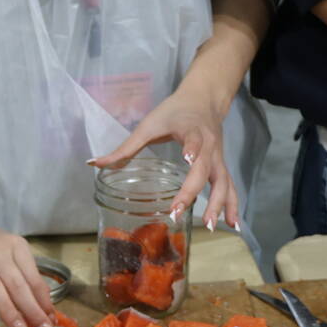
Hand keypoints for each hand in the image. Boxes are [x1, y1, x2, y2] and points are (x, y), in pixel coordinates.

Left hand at [89, 82, 239, 229]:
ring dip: (219, 204)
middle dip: (193, 191)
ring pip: (223, 182)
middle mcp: (209, 146)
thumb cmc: (174, 112)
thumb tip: (94, 164)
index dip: (192, 149)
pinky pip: (230, 187)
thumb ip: (124, 148)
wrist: (203, 99)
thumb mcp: (148, 125)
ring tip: (212, 227)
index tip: (187, 160)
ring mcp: (218, 157)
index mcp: (191, 130)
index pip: (194, 140)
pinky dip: (233, 205)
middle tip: (178, 212)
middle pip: (204, 169)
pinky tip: (232, 225)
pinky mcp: (222, 166)